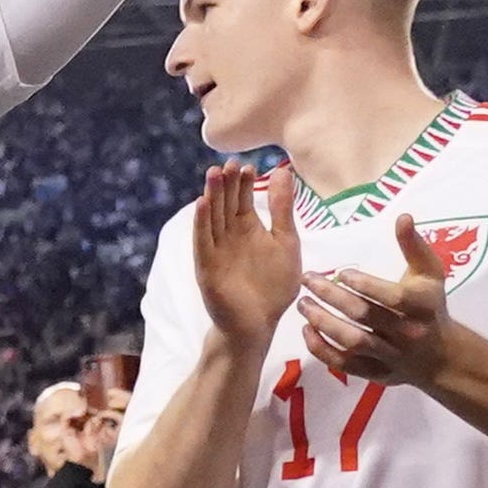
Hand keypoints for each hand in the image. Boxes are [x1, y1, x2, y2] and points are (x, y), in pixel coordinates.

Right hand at [189, 164, 300, 348]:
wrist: (258, 324)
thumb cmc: (273, 286)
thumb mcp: (286, 241)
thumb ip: (283, 209)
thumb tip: (284, 171)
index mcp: (248, 228)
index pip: (243, 199)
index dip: (244, 183)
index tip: (247, 165)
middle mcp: (229, 235)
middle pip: (226, 204)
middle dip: (227, 184)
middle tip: (229, 163)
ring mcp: (216, 250)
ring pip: (213, 218)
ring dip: (212, 196)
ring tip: (214, 174)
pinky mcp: (207, 266)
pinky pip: (203, 241)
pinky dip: (202, 223)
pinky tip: (202, 204)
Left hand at [298, 213, 461, 387]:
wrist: (441, 356)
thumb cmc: (430, 306)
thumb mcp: (430, 274)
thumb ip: (414, 246)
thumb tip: (403, 216)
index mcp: (422, 306)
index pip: (392, 298)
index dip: (365, 285)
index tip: (342, 272)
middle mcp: (408, 333)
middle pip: (366, 316)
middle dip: (333, 297)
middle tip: (307, 280)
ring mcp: (391, 357)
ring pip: (353, 342)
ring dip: (323, 323)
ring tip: (303, 304)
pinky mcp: (376, 374)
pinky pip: (345, 365)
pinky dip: (322, 350)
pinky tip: (307, 330)